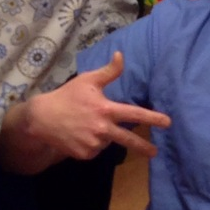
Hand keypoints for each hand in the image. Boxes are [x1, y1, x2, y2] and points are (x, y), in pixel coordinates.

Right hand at [31, 51, 171, 160]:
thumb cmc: (67, 96)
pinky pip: (95, 150)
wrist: (42, 119)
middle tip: (155, 152)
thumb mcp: (87, 80)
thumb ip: (109, 71)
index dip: (152, 118)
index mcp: (105, 109)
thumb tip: (122, 55)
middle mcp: (102, 129)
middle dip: (144, 147)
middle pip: (128, 140)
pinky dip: (93, 144)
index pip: (134, 114)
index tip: (167, 122)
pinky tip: (81, 134)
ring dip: (105, 136)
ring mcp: (93, 143)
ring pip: (108, 142)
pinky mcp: (85, 154)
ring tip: (88, 125)